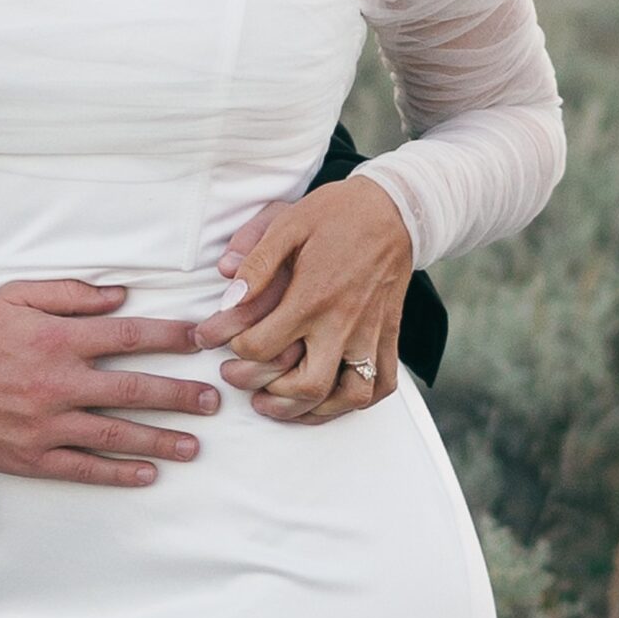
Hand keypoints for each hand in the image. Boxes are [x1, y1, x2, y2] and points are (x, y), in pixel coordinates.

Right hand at [0, 279, 220, 485]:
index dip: (170, 338)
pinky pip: (84, 468)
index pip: (128, 336)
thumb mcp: (17, 295)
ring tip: (195, 446)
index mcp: (58, 339)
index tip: (202, 340)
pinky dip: (118, 472)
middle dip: (180, 396)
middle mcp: (59, 382)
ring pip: (116, 434)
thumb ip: (71, 294)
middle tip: (214, 401)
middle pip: (134, 389)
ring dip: (160, 440)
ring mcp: (48, 424)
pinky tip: (147, 474)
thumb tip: (120, 295)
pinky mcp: (33, 456)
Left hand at [193, 180, 412, 423]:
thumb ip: (257, 261)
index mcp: (312, 295)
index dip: (236, 350)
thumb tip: (228, 294)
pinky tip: (331, 398)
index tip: (225, 342)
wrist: (394, 208)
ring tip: (282, 403)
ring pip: (348, 396)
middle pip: (308, 385)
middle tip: (244, 385)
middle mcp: (343, 322)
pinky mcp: (389, 335)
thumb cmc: (335, 214)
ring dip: (313, 410)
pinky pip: (382, 385)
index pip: (264, 345)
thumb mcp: (288, 223)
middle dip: (271, 395)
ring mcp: (370, 333)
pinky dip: (357, 401)